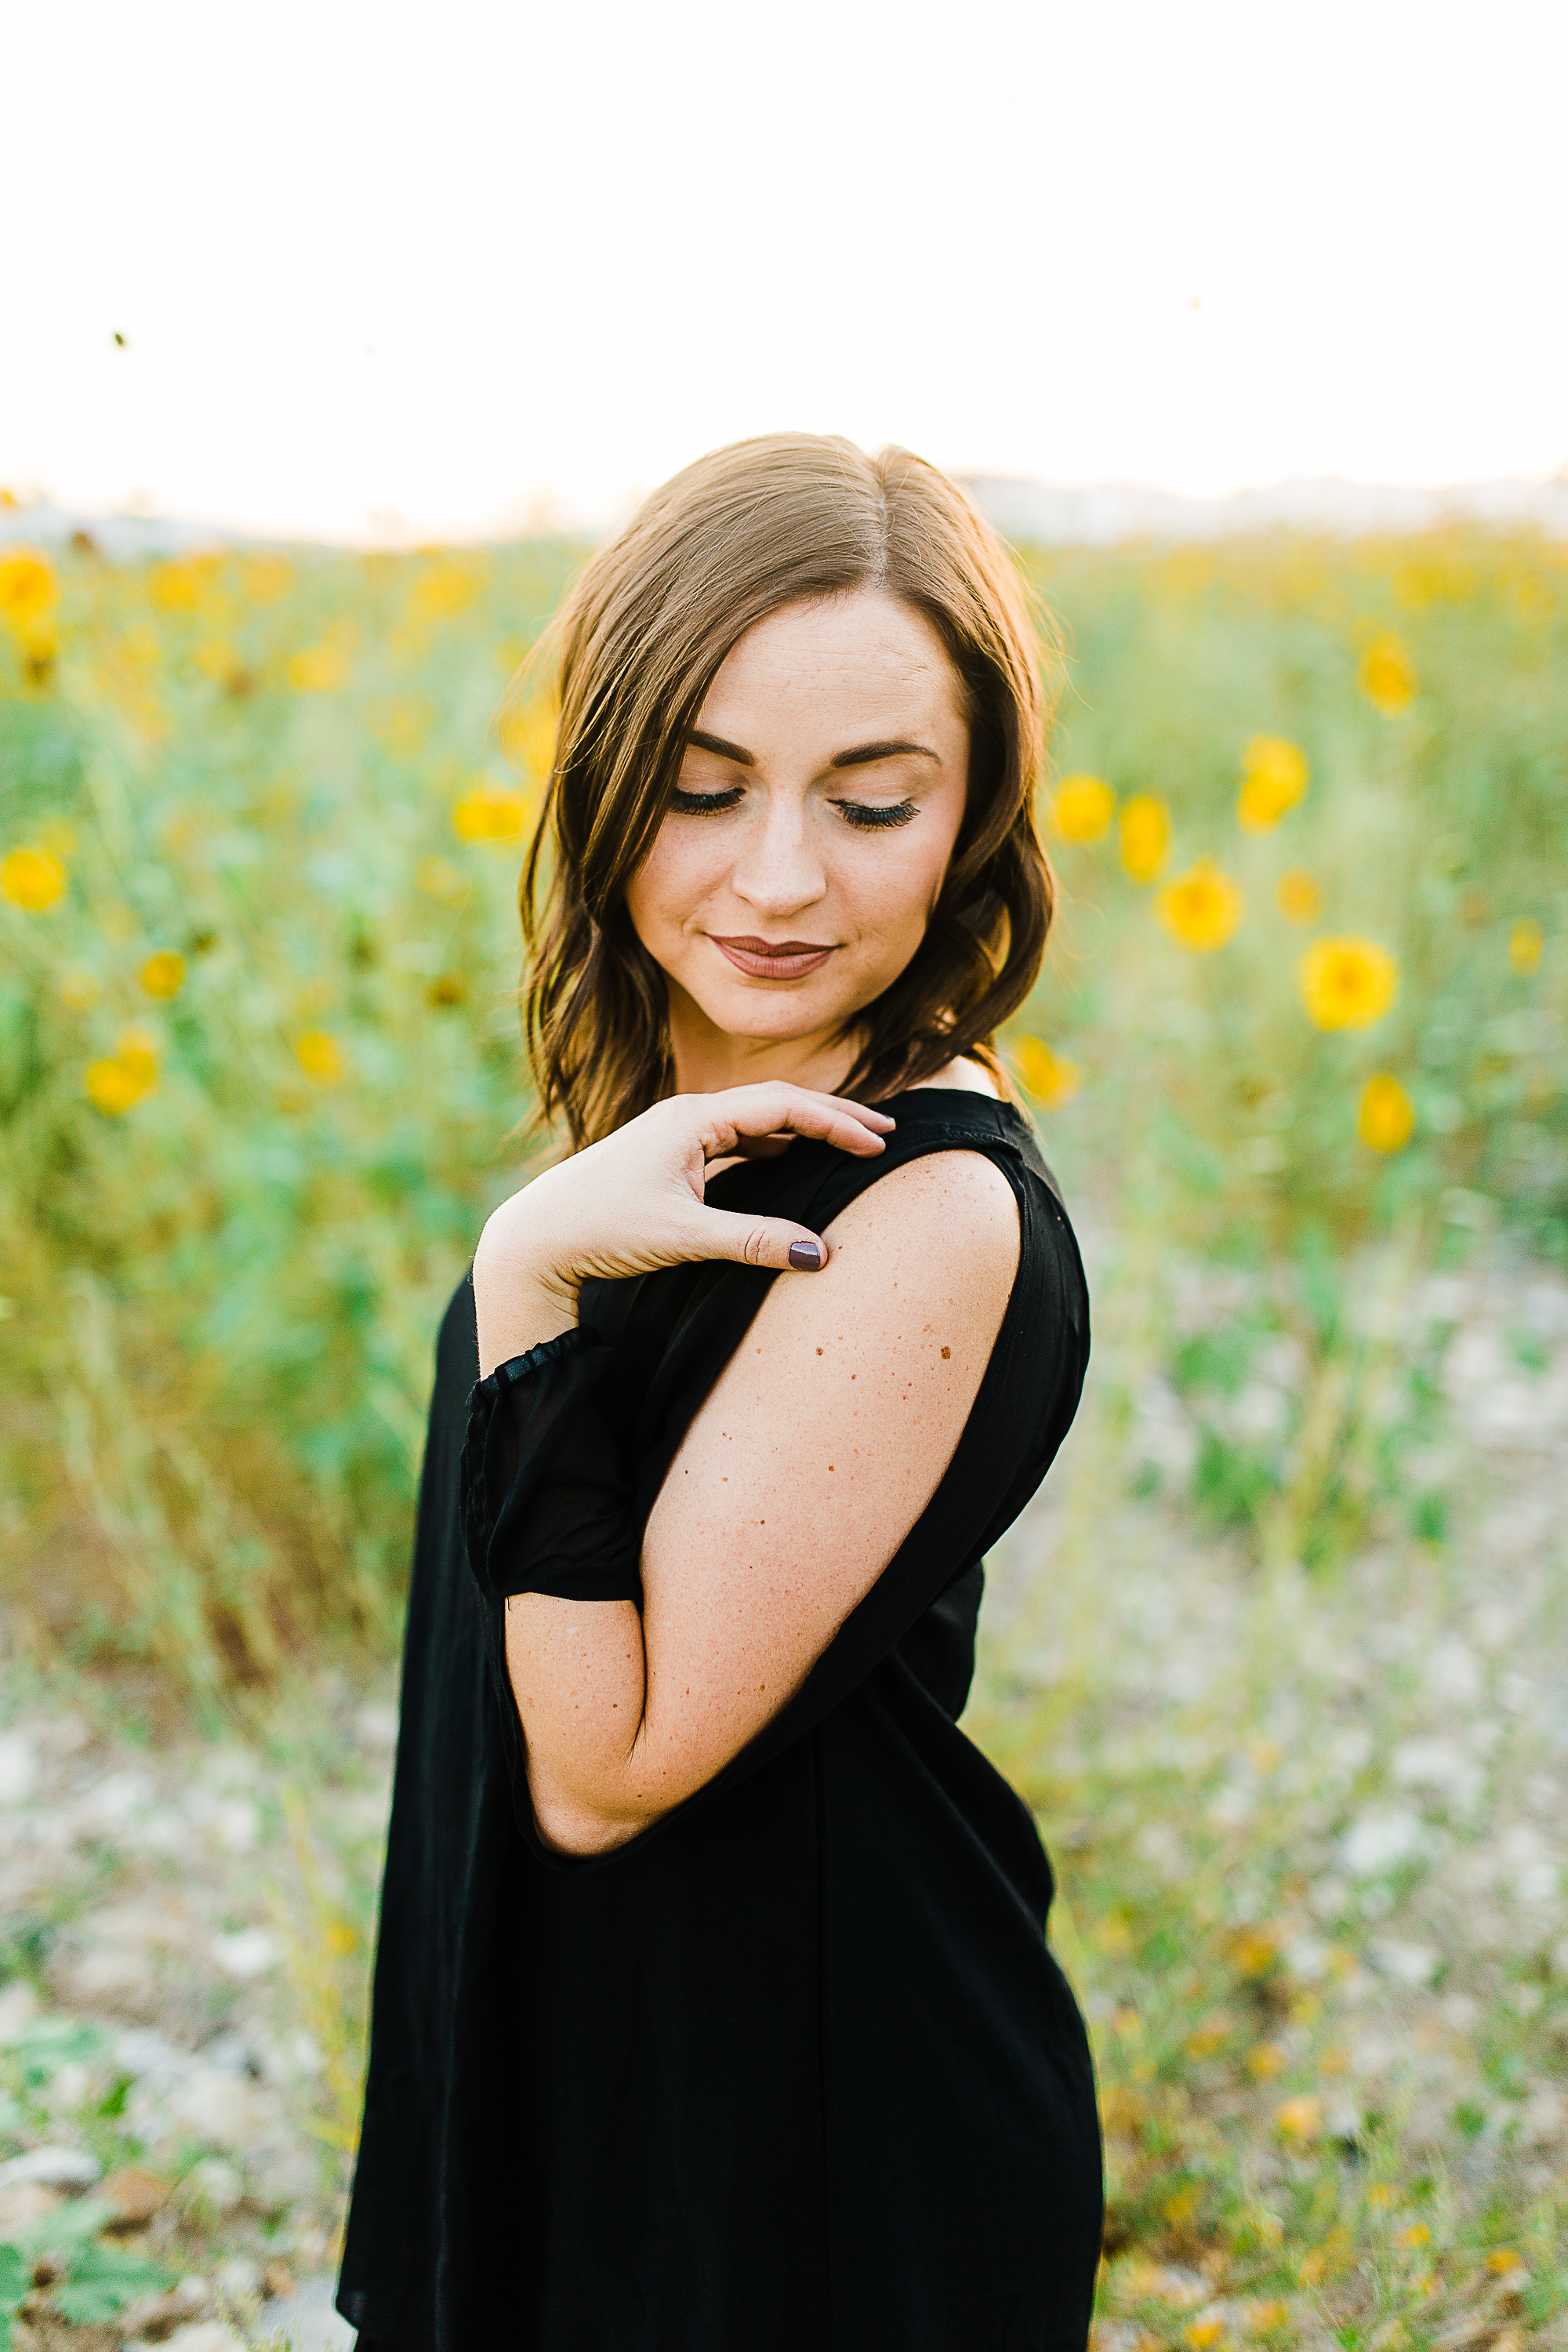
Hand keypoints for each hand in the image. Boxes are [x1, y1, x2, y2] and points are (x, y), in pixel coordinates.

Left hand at [472, 1085, 894, 1374]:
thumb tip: (822, 1254)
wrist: (536, 1237)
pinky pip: (733, 1139)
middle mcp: (686, 1116)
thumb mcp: (683, 1237)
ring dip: (802, 1128)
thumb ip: (754, 1242)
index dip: (836, 1121)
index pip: (782, 1106)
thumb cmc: (602, 1229)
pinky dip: (771, 1144)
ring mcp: (676, 1133)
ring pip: (755, 1119)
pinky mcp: (668, 1156)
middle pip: (774, 1103)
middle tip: (883, 1132)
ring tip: (848, 1141)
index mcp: (692, 1119)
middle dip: (831, 1115)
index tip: (878, 1143)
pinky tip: (787, 1158)